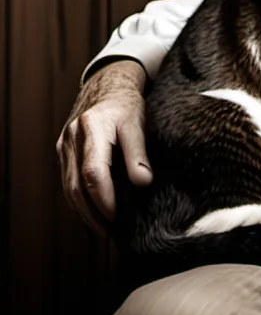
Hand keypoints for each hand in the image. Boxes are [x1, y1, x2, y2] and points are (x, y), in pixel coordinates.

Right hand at [56, 59, 152, 233]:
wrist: (107, 84)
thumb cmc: (126, 103)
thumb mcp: (138, 122)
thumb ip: (139, 152)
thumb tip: (143, 183)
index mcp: (92, 129)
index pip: (93, 173)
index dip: (104, 199)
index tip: (117, 217)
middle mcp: (72, 139)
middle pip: (75, 186)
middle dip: (92, 212)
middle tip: (111, 230)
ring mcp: (64, 145)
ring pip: (68, 187)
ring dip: (84, 210)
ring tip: (104, 226)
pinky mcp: (64, 150)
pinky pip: (68, 180)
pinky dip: (79, 199)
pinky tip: (93, 210)